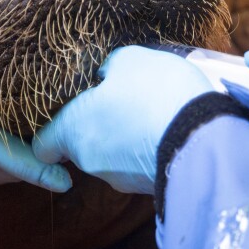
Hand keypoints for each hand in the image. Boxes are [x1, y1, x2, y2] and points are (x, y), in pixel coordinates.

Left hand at [32, 46, 214, 193]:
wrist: (205, 137)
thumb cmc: (156, 94)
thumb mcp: (130, 60)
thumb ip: (108, 66)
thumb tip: (104, 74)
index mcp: (73, 131)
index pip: (43, 145)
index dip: (51, 129)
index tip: (65, 114)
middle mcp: (90, 162)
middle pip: (80, 147)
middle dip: (96, 125)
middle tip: (119, 101)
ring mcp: (121, 180)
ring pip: (112, 156)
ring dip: (124, 137)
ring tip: (149, 111)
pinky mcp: (149, 188)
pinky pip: (138, 164)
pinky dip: (146, 149)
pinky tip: (165, 128)